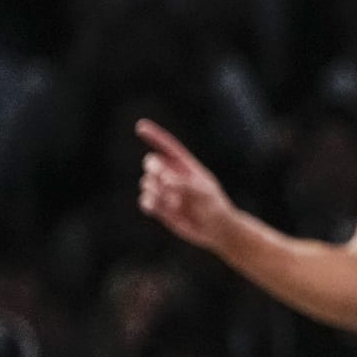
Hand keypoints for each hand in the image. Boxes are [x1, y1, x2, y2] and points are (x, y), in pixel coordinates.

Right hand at [136, 120, 236, 252]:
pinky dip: (150, 204)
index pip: (168, 147)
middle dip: (155, 169)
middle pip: (151, 163)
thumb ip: (184, 184)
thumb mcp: (204, 194)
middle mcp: (173, 176)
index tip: (140, 126)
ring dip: (158, 193)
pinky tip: (162, 209)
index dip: (154, 136)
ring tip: (178, 204)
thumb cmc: (215, 208)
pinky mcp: (160, 207)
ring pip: (146, 183)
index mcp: (186, 166)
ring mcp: (165, 191)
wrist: (216, 230)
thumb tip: (163, 177)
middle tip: (168, 182)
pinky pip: (145, 201)